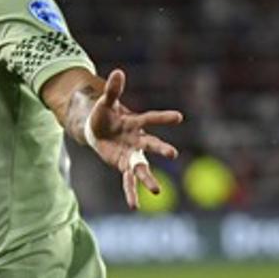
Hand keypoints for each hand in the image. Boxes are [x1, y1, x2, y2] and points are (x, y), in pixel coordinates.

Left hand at [84, 68, 182, 209]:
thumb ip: (113, 91)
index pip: (151, 118)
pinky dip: (131, 192)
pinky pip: (128, 181)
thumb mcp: (105, 103)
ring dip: (148, 179)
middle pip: (151, 144)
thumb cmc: (105, 115)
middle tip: (173, 153)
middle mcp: (138, 140)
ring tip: (157, 191)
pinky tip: (135, 206)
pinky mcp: (124, 166)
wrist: (99, 130)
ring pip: (142, 167)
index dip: (163, 117)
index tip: (179, 117)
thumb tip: (117, 72)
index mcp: (136, 123)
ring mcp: (132, 154)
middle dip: (161, 148)